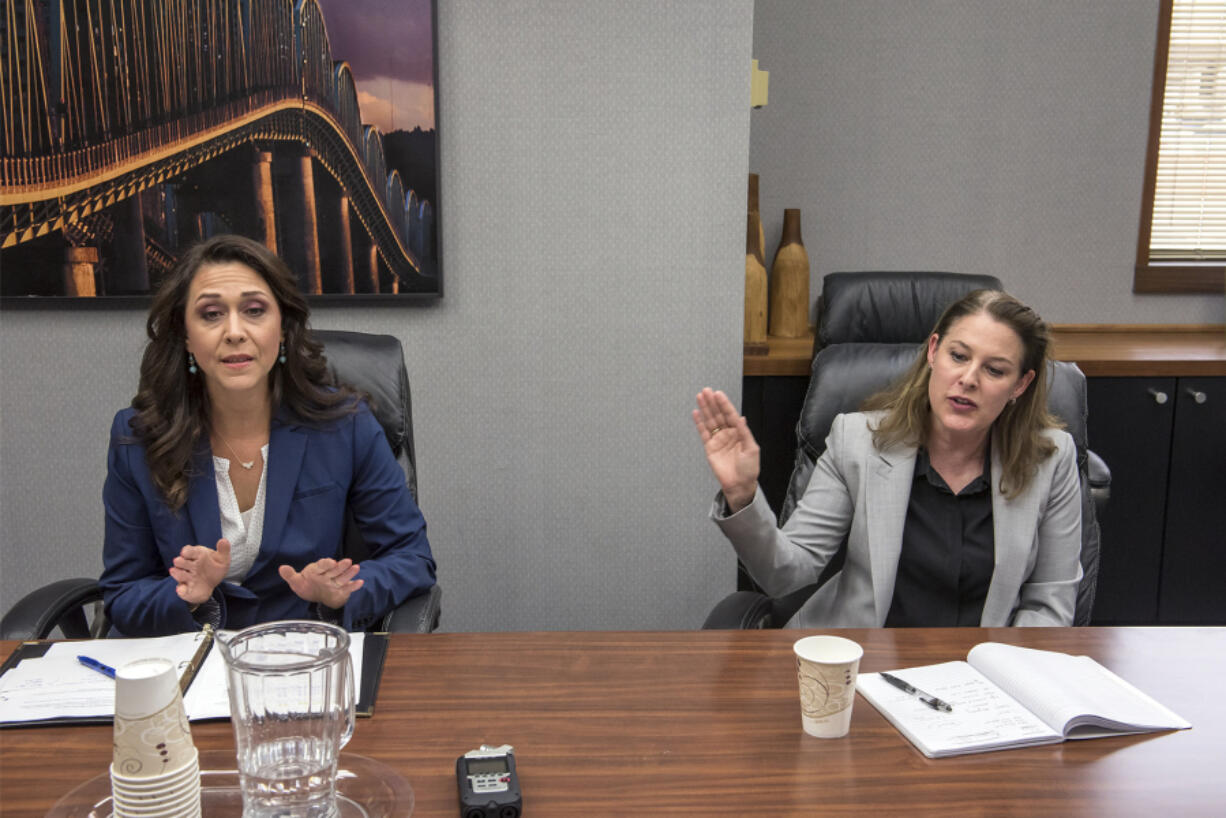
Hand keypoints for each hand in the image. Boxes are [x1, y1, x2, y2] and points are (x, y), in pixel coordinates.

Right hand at [170, 538, 230, 604]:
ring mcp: (185, 577)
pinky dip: (181, 590)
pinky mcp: (185, 589)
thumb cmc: (215, 568)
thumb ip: (224, 549)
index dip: (187, 551)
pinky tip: (184, 588)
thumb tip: (223, 540)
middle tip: (193, 566)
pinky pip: (180, 590)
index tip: (187, 553)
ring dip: (180, 574)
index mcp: (196, 556)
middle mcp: (188, 566)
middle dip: (183, 562)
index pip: (187, 550)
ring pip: (176, 573)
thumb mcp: (223, 559)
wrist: (211, 583)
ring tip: (190, 576)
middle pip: (178, 561)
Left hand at [279, 558, 362, 609]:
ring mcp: (335, 582)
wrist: (315, 594)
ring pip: (343, 577)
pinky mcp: (340, 590)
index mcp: (316, 570)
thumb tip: (282, 568)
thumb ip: (290, 575)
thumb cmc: (306, 585)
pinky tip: (360, 582)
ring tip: (356, 568)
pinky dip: (354, 586)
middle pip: (335, 570)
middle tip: (347, 561)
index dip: (326, 564)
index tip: (331, 562)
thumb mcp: (296, 581)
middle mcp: (327, 575)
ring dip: (349, 573)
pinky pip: (347, 588)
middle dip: (341, 566)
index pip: (322, 566)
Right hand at [692, 388, 759, 511]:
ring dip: (705, 409)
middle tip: (706, 391)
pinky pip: (703, 433)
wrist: (739, 485)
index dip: (724, 404)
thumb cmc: (749, 468)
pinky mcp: (709, 447)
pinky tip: (696, 413)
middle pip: (719, 415)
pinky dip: (699, 423)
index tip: (718, 394)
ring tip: (699, 397)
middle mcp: (728, 433)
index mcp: (740, 432)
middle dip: (712, 403)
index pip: (730, 415)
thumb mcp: (752, 448)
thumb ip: (744, 432)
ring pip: (710, 421)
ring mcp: (718, 440)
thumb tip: (741, 417)